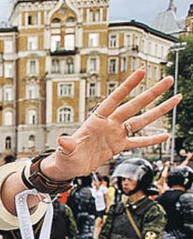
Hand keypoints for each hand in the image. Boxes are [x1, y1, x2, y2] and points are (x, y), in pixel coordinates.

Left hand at [40, 69, 180, 181]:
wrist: (69, 167)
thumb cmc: (65, 158)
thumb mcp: (66, 152)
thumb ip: (68, 146)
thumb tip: (63, 141)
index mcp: (96, 121)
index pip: (114, 99)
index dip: (127, 86)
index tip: (142, 72)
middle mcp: (109, 124)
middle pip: (134, 106)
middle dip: (151, 93)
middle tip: (168, 80)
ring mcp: (115, 134)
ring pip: (141, 121)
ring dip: (158, 111)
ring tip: (176, 99)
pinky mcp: (118, 146)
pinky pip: (138, 142)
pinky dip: (151, 140)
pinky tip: (165, 135)